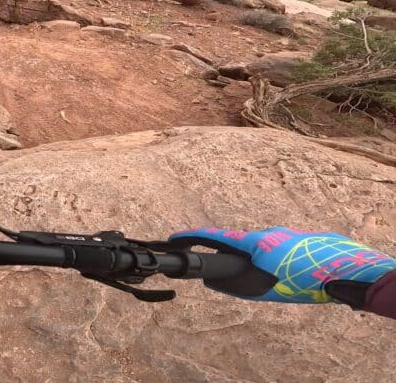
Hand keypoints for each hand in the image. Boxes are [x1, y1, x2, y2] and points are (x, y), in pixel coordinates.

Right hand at [170, 226, 395, 304]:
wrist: (347, 271)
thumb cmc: (303, 281)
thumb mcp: (264, 289)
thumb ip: (236, 285)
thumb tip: (215, 281)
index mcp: (254, 242)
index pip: (216, 237)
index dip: (193, 238)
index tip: (175, 238)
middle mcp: (268, 232)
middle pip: (242, 245)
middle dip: (238, 261)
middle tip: (247, 280)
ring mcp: (287, 234)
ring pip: (265, 250)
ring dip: (267, 265)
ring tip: (283, 284)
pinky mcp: (303, 240)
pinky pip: (284, 251)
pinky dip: (284, 264)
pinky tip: (297, 278)